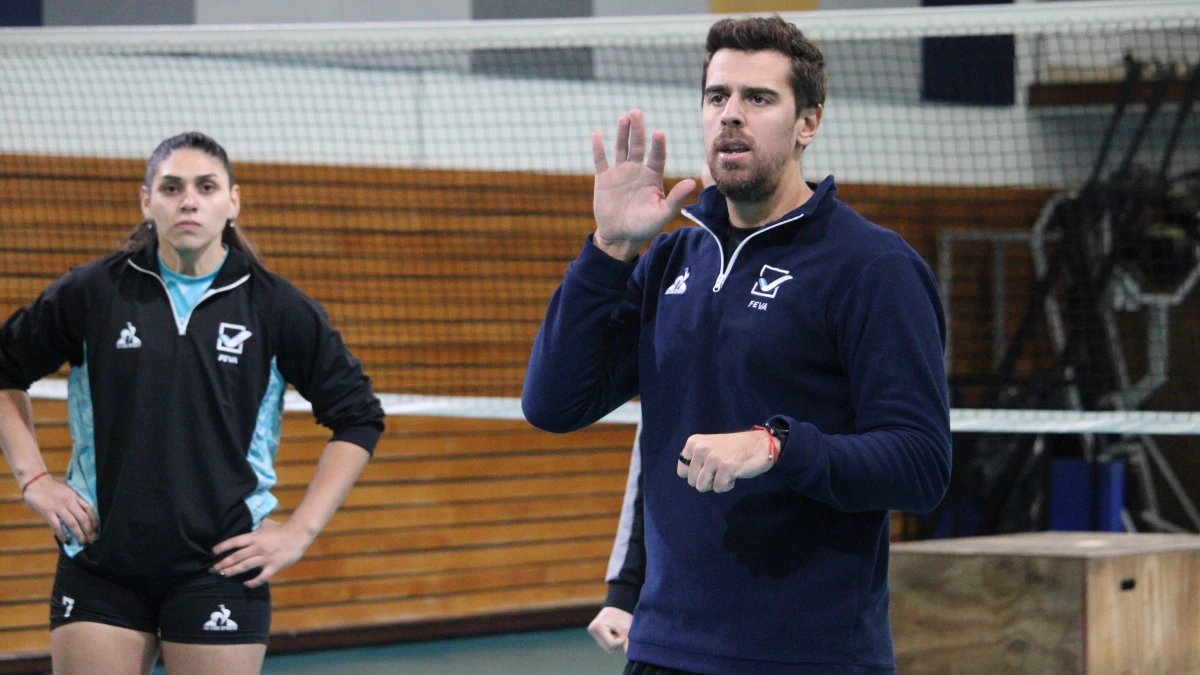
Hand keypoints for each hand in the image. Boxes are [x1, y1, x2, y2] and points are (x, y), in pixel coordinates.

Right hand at [23, 475, 97, 544]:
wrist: (35, 481)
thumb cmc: (52, 487)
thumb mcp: (67, 491)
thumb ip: (74, 501)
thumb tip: (82, 514)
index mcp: (75, 496)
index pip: (89, 509)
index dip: (95, 520)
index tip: (97, 529)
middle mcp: (69, 502)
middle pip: (83, 518)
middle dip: (89, 531)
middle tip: (92, 540)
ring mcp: (58, 507)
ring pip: (72, 523)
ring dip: (79, 534)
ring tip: (82, 542)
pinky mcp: (48, 512)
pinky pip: (57, 526)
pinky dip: (63, 535)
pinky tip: (67, 541)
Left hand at [212, 519, 313, 587]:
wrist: (299, 533)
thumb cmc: (282, 528)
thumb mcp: (267, 524)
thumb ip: (256, 526)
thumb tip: (249, 523)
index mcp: (255, 536)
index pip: (235, 542)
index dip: (223, 547)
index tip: (213, 552)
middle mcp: (257, 547)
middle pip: (237, 556)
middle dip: (223, 563)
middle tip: (214, 569)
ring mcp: (265, 558)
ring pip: (245, 566)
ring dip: (233, 571)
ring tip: (223, 575)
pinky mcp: (274, 566)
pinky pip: (262, 576)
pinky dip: (253, 582)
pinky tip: (246, 584)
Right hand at [587, 606, 632, 652]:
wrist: (617, 606)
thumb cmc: (621, 615)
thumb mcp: (625, 628)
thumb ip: (626, 642)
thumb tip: (628, 654)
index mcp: (598, 627)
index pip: (611, 644)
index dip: (620, 641)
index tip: (623, 632)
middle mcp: (592, 631)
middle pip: (608, 647)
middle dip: (617, 642)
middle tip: (621, 633)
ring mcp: (592, 633)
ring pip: (607, 647)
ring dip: (615, 642)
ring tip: (617, 632)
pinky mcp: (594, 634)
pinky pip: (605, 643)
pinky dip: (611, 640)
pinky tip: (613, 633)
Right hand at [592, 109, 696, 261]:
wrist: (620, 236)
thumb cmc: (645, 226)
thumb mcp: (663, 213)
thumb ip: (676, 198)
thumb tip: (692, 182)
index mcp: (653, 176)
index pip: (657, 156)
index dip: (657, 145)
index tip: (658, 133)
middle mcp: (637, 170)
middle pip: (638, 145)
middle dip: (638, 129)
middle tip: (637, 112)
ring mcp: (620, 172)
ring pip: (621, 148)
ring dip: (621, 133)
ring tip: (623, 118)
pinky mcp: (604, 178)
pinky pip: (600, 160)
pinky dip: (598, 148)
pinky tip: (596, 134)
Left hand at [677, 431, 774, 492]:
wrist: (761, 444)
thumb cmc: (734, 448)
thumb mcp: (709, 447)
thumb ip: (697, 459)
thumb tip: (687, 477)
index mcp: (693, 442)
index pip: (682, 471)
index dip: (696, 475)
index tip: (708, 468)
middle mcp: (700, 448)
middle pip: (692, 482)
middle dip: (707, 481)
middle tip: (720, 469)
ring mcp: (713, 458)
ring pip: (702, 486)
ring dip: (716, 484)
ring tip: (726, 472)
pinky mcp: (726, 468)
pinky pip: (718, 488)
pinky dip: (727, 485)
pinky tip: (735, 474)